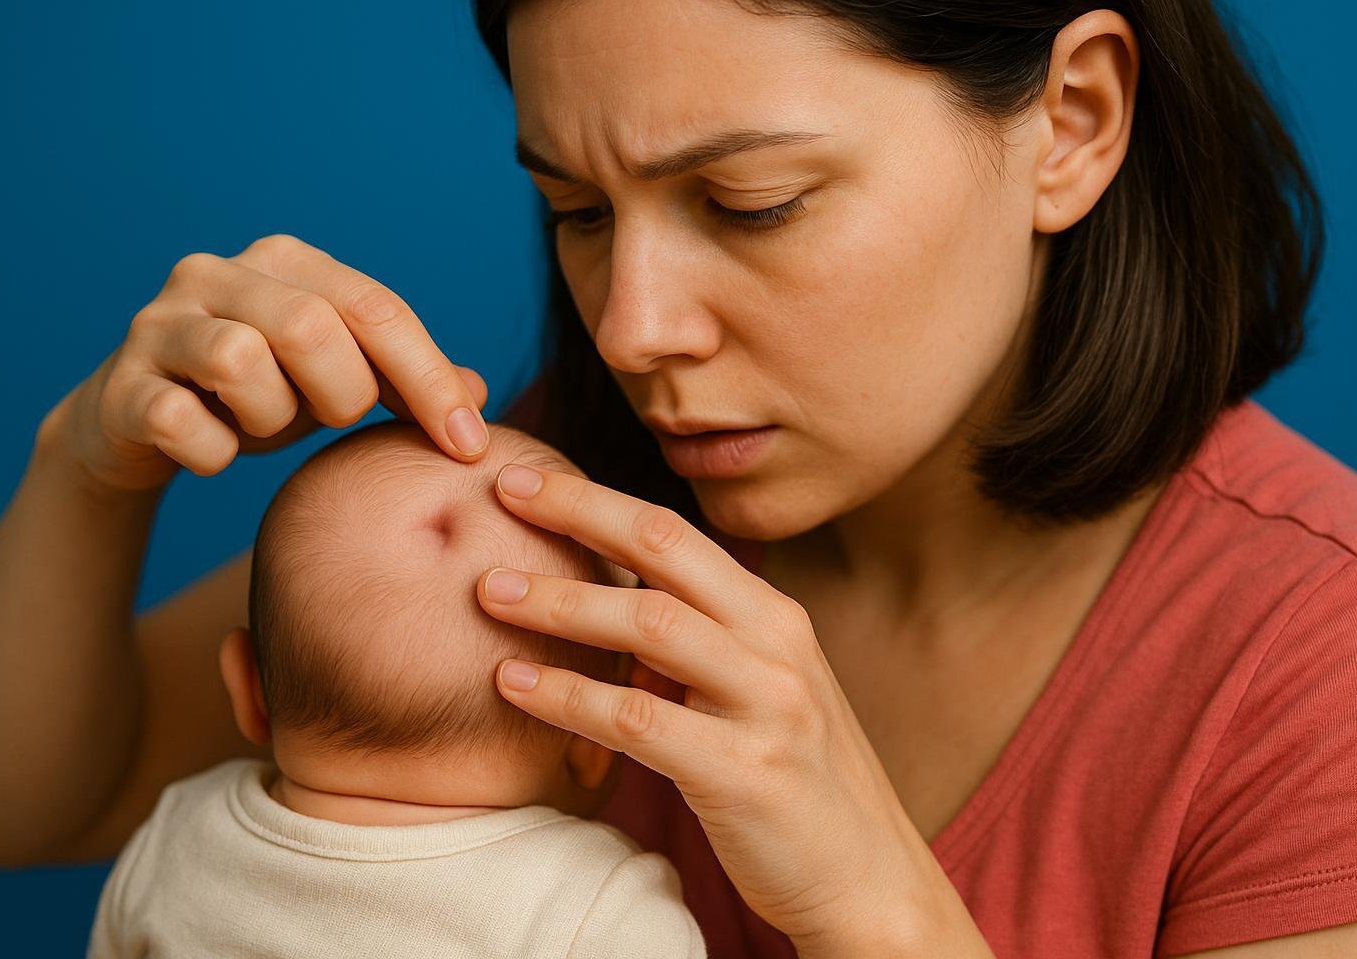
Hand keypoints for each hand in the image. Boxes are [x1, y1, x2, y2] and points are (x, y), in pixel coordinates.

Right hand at [42, 233, 491, 493]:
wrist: (139, 427)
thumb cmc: (257, 396)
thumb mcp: (337, 382)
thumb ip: (403, 381)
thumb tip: (477, 394)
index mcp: (286, 261)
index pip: (377, 308)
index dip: (429, 380)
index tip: (469, 446)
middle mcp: (217, 272)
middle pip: (312, 325)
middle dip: (341, 393)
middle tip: (329, 419)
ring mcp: (160, 323)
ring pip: (241, 360)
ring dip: (270, 417)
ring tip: (263, 425)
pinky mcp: (120, 383)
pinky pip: (180, 420)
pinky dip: (213, 451)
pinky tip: (215, 450)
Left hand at [474, 462, 938, 948]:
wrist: (866, 877)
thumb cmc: (793, 781)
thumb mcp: (757, 691)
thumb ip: (694, 646)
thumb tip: (601, 608)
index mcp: (773, 615)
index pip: (674, 533)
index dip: (596, 499)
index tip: (527, 478)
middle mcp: (775, 643)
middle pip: (664, 552)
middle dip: (577, 512)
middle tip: (500, 493)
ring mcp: (766, 704)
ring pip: (648, 626)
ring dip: (560, 604)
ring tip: (490, 593)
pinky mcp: (743, 772)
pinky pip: (638, 719)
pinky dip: (568, 696)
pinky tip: (514, 685)